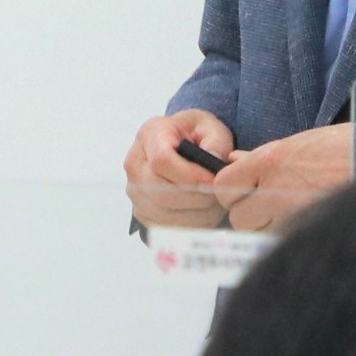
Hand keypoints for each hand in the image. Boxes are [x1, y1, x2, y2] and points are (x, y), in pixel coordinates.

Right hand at [125, 112, 236, 227]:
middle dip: (198, 198)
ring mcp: (135, 191)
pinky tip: (205, 212)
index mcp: (150, 136)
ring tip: (215, 203)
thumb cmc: (196, 134)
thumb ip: (215, 142)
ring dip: (197, 214)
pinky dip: (190, 225)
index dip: (191, 175)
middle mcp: (135, 165)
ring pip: (165, 214)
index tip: (214, 180)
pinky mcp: (142, 212)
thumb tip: (214, 160)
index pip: (162, 161)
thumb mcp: (211, 127)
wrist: (183, 145)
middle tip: (220, 195)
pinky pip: (166, 228)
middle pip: (162, 192)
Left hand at [212, 123, 353, 230]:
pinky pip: (282, 241)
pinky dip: (287, 237)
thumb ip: (260, 157)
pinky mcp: (308, 232)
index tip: (243, 191)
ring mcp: (292, 215)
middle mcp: (274, 189)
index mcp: (268, 161)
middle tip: (267, 206)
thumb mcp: (296, 142)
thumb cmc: (341, 146)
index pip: (224, 186)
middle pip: (238, 219)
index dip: (231, 192)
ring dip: (267, 228)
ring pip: (259, 235)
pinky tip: (303, 223)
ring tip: (289, 214)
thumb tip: (234, 161)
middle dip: (249, 215)